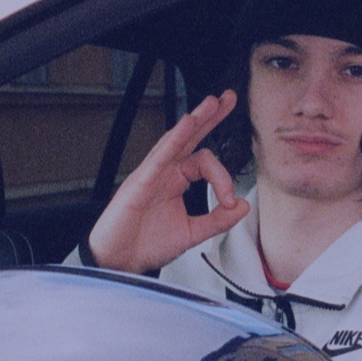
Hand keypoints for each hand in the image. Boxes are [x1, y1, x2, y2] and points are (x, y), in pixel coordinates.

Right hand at [87, 91, 249, 273]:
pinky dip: (174, 139)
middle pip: (190, 137)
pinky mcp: (139, 182)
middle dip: (210, 117)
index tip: (230, 202)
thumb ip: (217, 220)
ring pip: (175, 140)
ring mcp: (151, 174)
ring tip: (213, 103)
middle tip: (229, 98)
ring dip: (195, 120)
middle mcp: (164, 171)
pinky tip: (187, 123)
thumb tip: (243, 205)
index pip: (205, 163)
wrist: (119, 262)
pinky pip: (159, 156)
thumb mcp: (191, 232)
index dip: (223, 178)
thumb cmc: (146, 244)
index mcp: (176, 180)